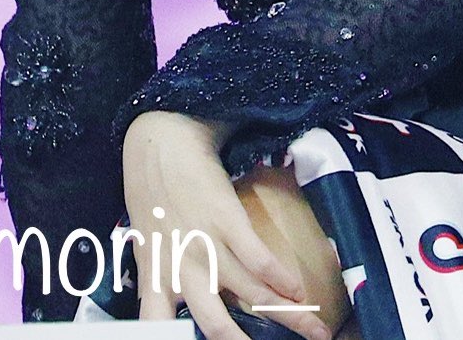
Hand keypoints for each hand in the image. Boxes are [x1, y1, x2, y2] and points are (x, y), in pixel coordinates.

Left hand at [124, 112, 327, 339]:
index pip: (157, 327)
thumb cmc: (149, 192)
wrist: (156, 141)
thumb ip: (159, 278)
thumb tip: (165, 311)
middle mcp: (181, 267)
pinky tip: (301, 291)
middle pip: (217, 327)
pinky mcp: (226, 218)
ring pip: (253, 294)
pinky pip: (260, 258)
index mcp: (155, 275)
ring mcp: (205, 243)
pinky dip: (284, 278)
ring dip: (291, 316)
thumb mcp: (145, 243)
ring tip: (317, 331)